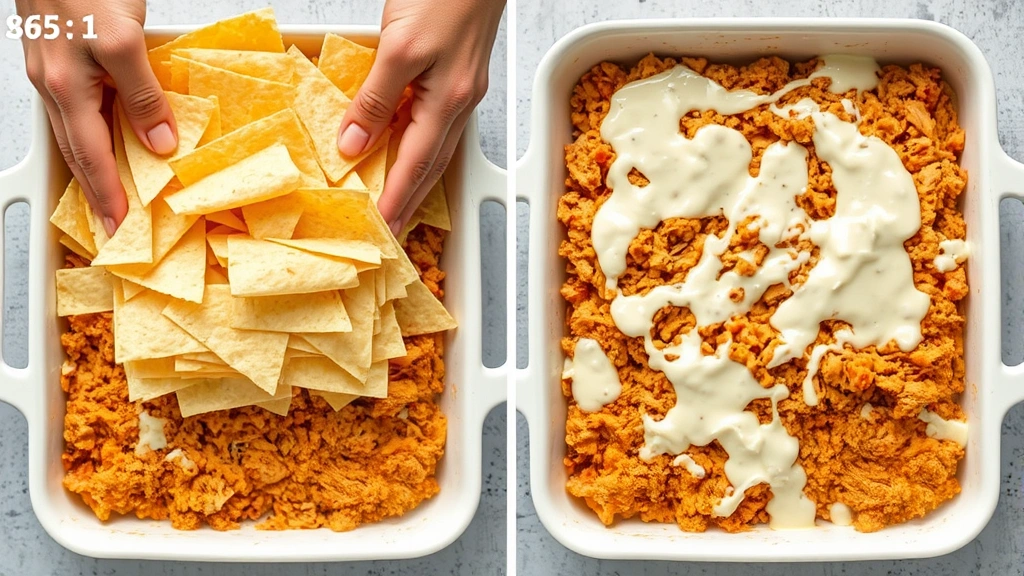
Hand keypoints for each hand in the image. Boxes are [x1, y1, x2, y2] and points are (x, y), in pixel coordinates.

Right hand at [17, 0, 176, 235]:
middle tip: (114, 224)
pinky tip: (109, 135)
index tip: (121, 228)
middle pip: (76, 151)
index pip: (91, 158)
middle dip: (96, 191)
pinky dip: (93, 131)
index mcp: (65, 88)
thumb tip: (160, 144)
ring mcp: (51, 69)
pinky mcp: (60, 54)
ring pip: (76, 129)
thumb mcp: (122, 41)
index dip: (108, 195)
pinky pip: (79, 106)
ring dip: (93, 164)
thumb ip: (142, 94)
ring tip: (111, 192)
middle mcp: (52, 84)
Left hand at [337, 0, 503, 233]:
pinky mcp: (457, 76)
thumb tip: (353, 145)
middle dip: (410, 200)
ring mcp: (462, 90)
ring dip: (415, 178)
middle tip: (391, 229)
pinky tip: (404, 149)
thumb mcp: (399, 45)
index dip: (396, 198)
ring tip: (396, 202)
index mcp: (448, 101)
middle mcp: (460, 102)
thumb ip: (375, 98)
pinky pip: (435, 124)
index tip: (381, 226)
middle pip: (431, 165)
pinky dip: (417, 146)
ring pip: (434, 147)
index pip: (416, 163)